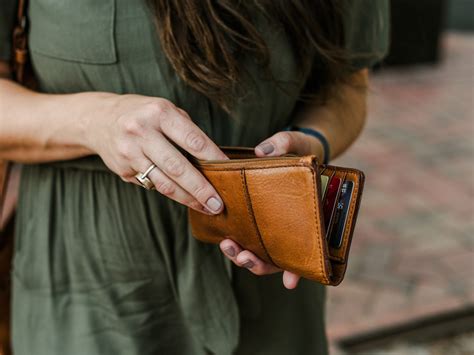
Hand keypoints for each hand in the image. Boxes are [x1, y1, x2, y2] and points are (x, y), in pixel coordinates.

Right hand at [84, 93, 227, 213]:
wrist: (98, 120)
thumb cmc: (143, 114)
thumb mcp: (165, 111)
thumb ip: (187, 132)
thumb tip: (214, 160)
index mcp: (160, 113)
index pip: (193, 140)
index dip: (214, 158)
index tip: (231, 171)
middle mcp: (142, 132)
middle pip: (178, 167)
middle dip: (201, 188)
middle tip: (218, 204)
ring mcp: (130, 152)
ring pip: (164, 183)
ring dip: (187, 198)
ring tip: (206, 207)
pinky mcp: (123, 169)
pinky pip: (152, 185)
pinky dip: (171, 193)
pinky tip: (185, 198)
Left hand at [219, 129, 323, 288]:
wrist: (296, 149)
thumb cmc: (303, 150)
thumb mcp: (298, 143)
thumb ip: (283, 143)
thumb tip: (261, 152)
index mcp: (310, 216)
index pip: (307, 249)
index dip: (298, 269)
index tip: (288, 282)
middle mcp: (292, 226)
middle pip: (278, 257)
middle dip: (259, 263)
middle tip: (243, 255)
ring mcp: (273, 225)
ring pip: (260, 251)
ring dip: (244, 256)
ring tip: (227, 244)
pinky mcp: (257, 218)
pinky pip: (247, 235)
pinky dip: (237, 241)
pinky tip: (223, 239)